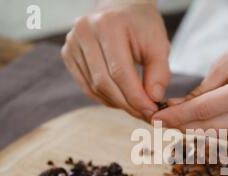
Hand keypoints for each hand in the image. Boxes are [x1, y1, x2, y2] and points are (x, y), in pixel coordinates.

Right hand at [61, 0, 170, 120]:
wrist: (122, 8)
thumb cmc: (142, 26)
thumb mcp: (159, 44)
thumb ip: (159, 73)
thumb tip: (153, 100)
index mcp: (108, 25)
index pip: (120, 72)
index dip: (136, 97)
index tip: (151, 112)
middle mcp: (85, 31)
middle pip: (104, 82)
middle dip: (127, 103)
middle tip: (144, 114)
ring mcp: (72, 43)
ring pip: (94, 87)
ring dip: (116, 103)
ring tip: (135, 106)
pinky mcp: (68, 53)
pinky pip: (86, 86)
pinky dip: (104, 98)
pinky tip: (120, 100)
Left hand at [152, 21, 227, 134]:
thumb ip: (204, 89)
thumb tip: (181, 108)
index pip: (205, 110)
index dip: (178, 116)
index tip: (158, 120)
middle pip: (215, 127)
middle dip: (187, 126)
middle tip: (167, 121)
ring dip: (206, 128)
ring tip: (188, 118)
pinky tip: (221, 115)